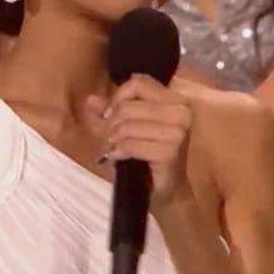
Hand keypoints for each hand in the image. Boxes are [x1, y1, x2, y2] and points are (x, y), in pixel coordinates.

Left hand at [89, 75, 193, 208]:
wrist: (166, 191)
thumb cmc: (148, 158)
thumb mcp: (127, 130)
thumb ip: (109, 113)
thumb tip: (91, 100)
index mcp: (176, 100)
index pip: (138, 82)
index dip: (118, 97)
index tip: (112, 116)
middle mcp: (182, 111)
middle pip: (128, 106)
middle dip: (111, 124)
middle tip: (108, 140)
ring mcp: (178, 132)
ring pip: (127, 125)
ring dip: (113, 140)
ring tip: (113, 150)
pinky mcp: (170, 151)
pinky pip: (130, 144)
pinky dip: (119, 151)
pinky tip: (119, 158)